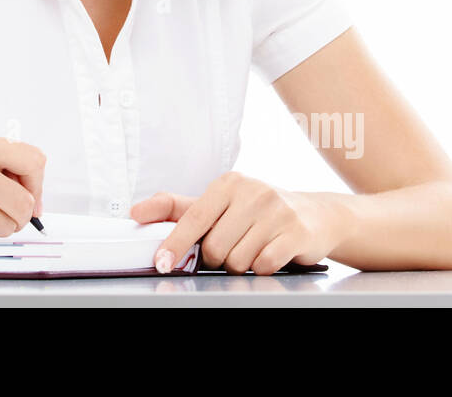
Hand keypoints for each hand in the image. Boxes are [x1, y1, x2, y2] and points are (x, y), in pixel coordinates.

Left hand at [132, 172, 343, 274]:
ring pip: (237, 260)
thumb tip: (136, 212)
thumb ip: (177, 208)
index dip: (175, 243)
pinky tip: (270, 253)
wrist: (315, 215)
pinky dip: (262, 267)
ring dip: (240, 264)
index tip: (161, 262)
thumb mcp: (219, 203)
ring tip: (253, 247)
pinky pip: (263, 265)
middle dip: (217, 258)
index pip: (193, 217)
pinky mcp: (296, 232)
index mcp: (228, 183)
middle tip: (231, 248)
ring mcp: (276, 211)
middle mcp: (253, 192)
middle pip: (215, 247)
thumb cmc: (258, 211)